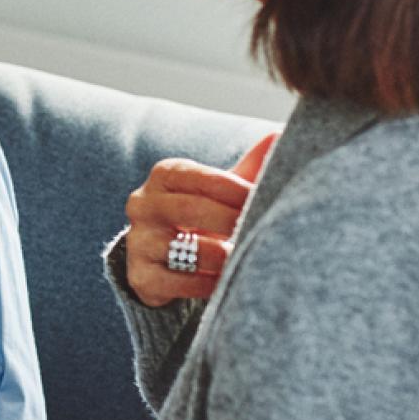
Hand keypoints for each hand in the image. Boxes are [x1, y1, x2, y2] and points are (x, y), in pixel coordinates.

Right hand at [121, 132, 276, 306]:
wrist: (165, 257)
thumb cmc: (204, 215)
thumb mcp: (222, 189)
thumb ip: (249, 166)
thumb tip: (279, 135)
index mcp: (164, 176)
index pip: (199, 177)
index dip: (234, 190)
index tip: (261, 199)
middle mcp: (143, 204)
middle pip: (192, 210)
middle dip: (232, 222)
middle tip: (261, 230)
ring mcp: (139, 241)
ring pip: (187, 250)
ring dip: (224, 257)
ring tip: (247, 257)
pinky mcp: (140, 277)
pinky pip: (180, 283)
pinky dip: (209, 284)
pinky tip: (228, 281)